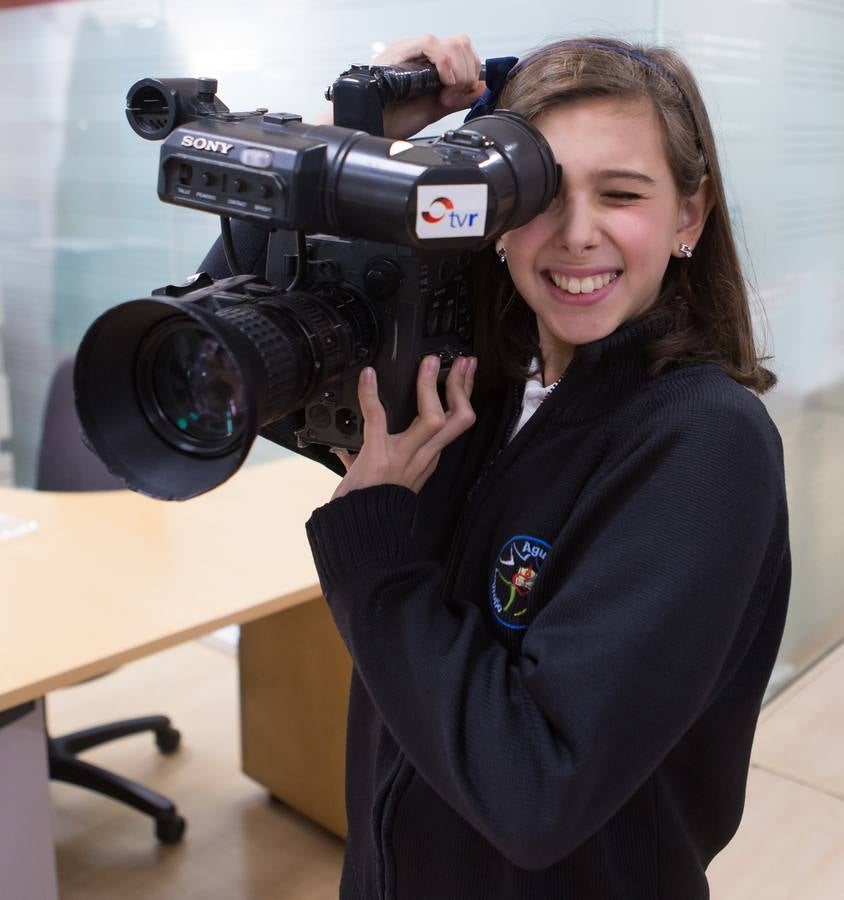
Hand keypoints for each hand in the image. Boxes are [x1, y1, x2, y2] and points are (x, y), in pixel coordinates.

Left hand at [331, 355, 477, 499]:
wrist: (359, 529)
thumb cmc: (371, 505)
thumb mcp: (388, 477)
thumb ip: (376, 456)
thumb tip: (351, 445)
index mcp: (428, 459)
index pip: (458, 423)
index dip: (465, 394)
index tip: (466, 371)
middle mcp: (423, 456)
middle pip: (458, 419)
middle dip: (461, 387)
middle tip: (462, 361)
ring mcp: (403, 456)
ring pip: (434, 419)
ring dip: (431, 388)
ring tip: (429, 364)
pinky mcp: (377, 455)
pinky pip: (377, 419)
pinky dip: (371, 395)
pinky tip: (368, 376)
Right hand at [372, 34, 485, 138]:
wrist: (376, 126)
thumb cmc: (396, 119)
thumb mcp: (437, 109)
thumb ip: (460, 98)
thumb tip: (482, 88)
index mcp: (431, 63)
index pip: (463, 50)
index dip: (471, 71)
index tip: (463, 94)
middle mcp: (422, 52)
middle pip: (461, 44)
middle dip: (466, 74)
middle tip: (451, 96)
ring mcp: (411, 49)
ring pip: (451, 43)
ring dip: (457, 72)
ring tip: (444, 94)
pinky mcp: (400, 50)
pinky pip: (430, 43)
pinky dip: (444, 63)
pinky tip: (442, 82)